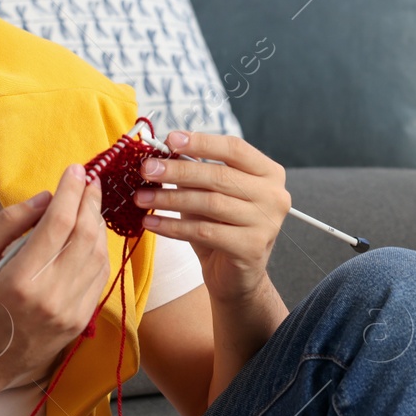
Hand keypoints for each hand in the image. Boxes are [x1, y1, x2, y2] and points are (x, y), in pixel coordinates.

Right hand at [0, 163, 110, 389]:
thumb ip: (8, 223)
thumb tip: (46, 198)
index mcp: (20, 279)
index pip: (58, 223)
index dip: (71, 191)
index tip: (75, 169)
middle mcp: (50, 297)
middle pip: (85, 235)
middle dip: (90, 201)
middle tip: (89, 179)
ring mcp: (69, 313)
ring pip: (98, 255)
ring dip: (97, 223)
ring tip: (89, 203)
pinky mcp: (79, 322)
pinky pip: (99, 277)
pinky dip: (99, 250)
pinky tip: (90, 235)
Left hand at [132, 131, 290, 306]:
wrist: (235, 275)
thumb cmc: (222, 227)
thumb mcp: (211, 193)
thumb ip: (196, 172)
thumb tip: (162, 153)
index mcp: (269, 172)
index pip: (235, 148)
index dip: (201, 142)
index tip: (170, 139)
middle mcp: (274, 195)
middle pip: (220, 176)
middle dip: (178, 171)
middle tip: (146, 169)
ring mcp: (267, 223)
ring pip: (210, 203)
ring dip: (170, 199)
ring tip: (141, 197)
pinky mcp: (251, 248)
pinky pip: (204, 231)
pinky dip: (172, 226)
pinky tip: (151, 222)